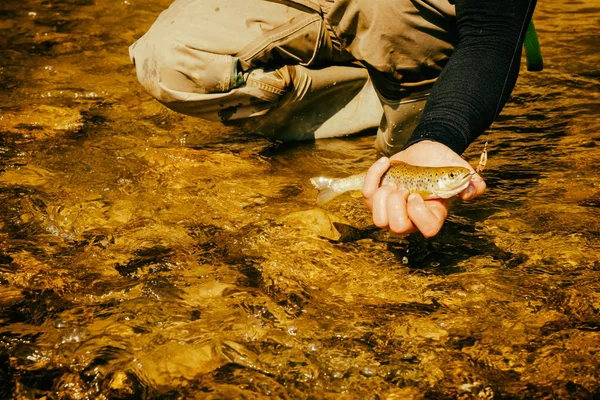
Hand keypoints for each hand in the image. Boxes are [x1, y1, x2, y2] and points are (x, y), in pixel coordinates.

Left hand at [362, 140, 485, 237]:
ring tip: (393, 182)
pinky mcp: (377, 197)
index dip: (418, 215)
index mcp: (432, 214)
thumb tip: (471, 192)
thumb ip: (472, 182)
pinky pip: (366, 194)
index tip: (416, 195)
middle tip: (403, 188)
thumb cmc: (443, 164)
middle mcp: (410, 218)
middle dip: (396, 205)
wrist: (425, 151)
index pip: (426, 229)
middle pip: (396, 228)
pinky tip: (385, 162)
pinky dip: (373, 175)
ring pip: (378, 219)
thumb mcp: (461, 170)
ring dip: (381, 197)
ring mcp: (392, 210)